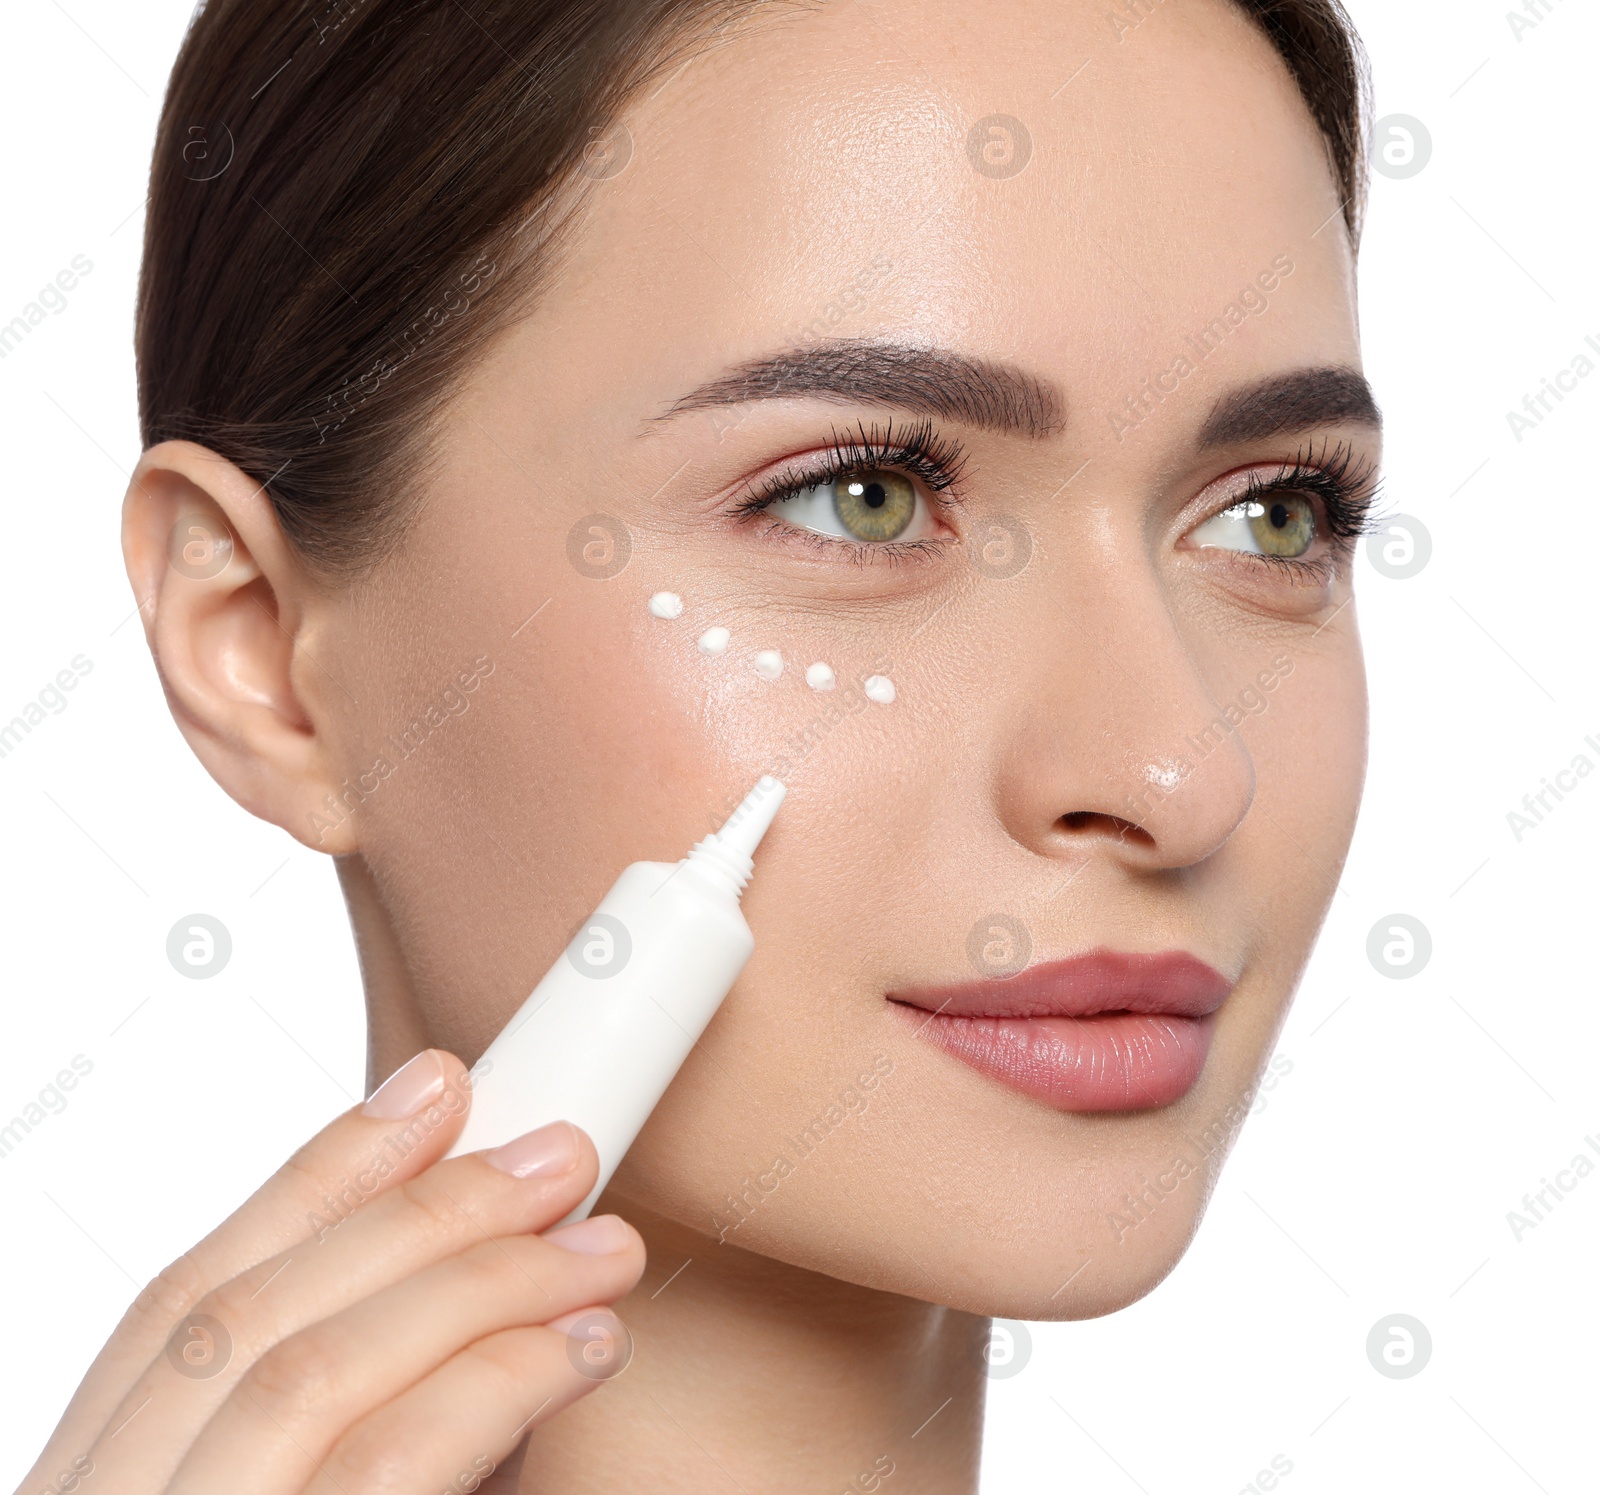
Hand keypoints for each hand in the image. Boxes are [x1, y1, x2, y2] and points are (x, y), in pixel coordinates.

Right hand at [19, 1049, 644, 1493]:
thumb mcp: (279, 1491)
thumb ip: (336, 1416)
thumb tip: (461, 1294)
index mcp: (92, 1484)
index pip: (181, 1300)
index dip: (315, 1173)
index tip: (433, 1085)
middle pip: (246, 1314)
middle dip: (420, 1209)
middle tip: (561, 1151)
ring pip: (311, 1371)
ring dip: (479, 1281)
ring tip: (600, 1245)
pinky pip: (389, 1466)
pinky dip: (496, 1385)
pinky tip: (583, 1349)